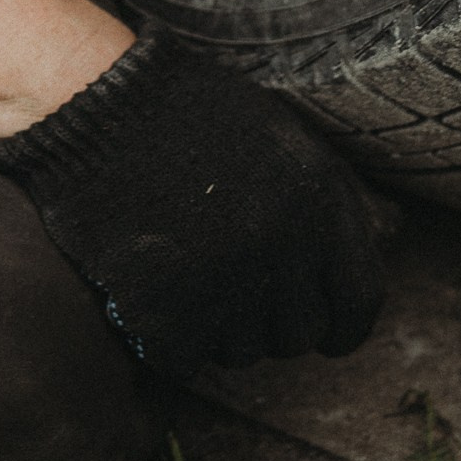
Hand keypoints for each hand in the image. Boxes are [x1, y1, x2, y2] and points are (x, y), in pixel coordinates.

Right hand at [0, 30, 385, 373]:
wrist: (96, 101)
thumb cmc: (186, 110)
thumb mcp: (281, 137)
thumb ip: (325, 202)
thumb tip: (364, 256)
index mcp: (320, 202)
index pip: (360, 301)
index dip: (344, 325)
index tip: (328, 333)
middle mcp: (283, 249)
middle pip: (297, 334)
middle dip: (272, 320)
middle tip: (232, 286)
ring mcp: (223, 285)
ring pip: (242, 352)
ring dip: (219, 327)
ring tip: (186, 272)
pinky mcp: (165, 311)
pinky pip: (183, 359)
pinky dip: (167, 336)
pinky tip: (150, 289)